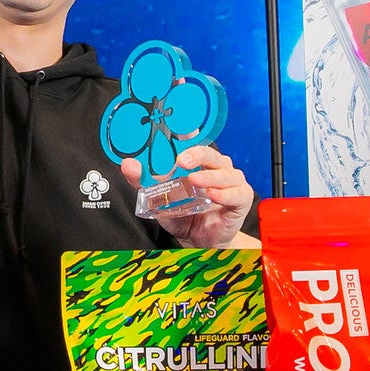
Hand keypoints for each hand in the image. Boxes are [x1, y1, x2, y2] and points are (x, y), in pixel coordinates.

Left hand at [120, 145, 254, 248]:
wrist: (199, 241)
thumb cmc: (183, 214)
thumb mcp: (159, 199)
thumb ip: (144, 182)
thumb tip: (128, 165)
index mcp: (199, 162)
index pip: (195, 141)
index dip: (188, 132)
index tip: (178, 129)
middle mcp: (217, 167)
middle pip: (210, 154)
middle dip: (196, 154)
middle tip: (182, 160)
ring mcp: (232, 181)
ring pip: (224, 172)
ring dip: (209, 175)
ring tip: (195, 181)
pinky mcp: (241, 199)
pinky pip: (236, 193)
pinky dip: (225, 194)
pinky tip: (213, 195)